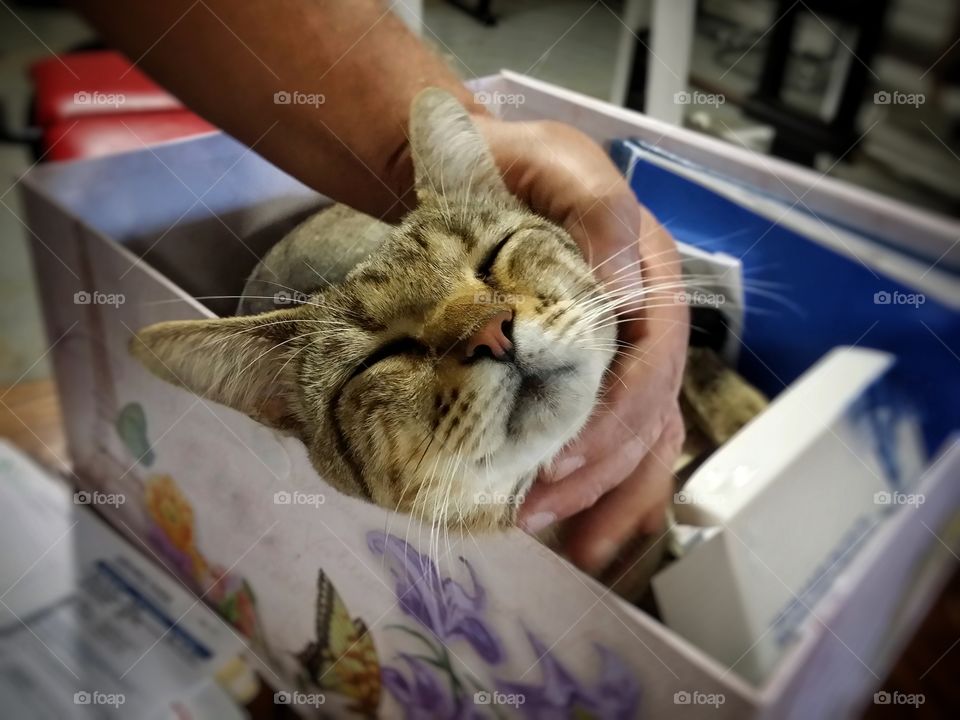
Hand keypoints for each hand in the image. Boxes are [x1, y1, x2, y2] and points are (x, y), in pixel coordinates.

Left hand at [475, 116, 689, 573]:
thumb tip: (625, 289)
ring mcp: (616, 357)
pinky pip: (606, 441)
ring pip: (638, 443)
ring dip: (608, 501)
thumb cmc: (512, 164)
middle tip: (539, 515)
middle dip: (602, 477)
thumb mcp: (557, 161)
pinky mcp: (583, 379)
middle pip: (649, 418)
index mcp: (650, 281)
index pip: (652, 364)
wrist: (470, 171)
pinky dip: (595, 489)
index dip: (614, 419)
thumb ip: (597, 209)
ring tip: (571, 550)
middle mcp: (641, 328)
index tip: (558, 462)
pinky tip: (572, 529)